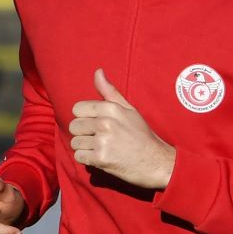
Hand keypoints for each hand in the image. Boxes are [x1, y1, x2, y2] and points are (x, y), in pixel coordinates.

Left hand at [69, 69, 174, 189]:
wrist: (157, 162)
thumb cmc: (142, 136)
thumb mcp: (130, 110)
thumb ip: (110, 92)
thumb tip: (98, 71)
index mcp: (111, 109)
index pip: (77, 109)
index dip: (86, 118)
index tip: (99, 125)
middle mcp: (105, 123)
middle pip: (74, 126)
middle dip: (84, 134)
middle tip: (102, 139)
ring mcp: (103, 141)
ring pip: (75, 142)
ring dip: (86, 148)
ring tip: (103, 149)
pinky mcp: (101, 158)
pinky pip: (79, 156)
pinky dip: (88, 160)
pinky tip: (102, 158)